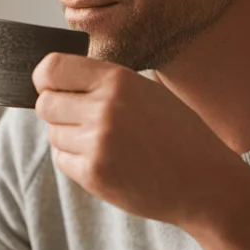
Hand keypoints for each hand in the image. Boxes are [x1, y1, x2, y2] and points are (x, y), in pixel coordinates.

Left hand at [32, 54, 234, 228]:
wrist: (205, 182)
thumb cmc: (179, 134)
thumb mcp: (147, 92)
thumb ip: (104, 84)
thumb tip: (55, 80)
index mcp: (117, 80)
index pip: (51, 68)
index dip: (45, 79)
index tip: (51, 87)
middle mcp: (104, 108)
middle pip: (44, 103)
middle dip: (56, 111)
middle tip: (80, 120)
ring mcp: (97, 143)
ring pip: (53, 133)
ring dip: (68, 138)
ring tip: (103, 143)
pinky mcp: (93, 174)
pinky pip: (62, 160)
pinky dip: (75, 161)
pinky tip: (106, 161)